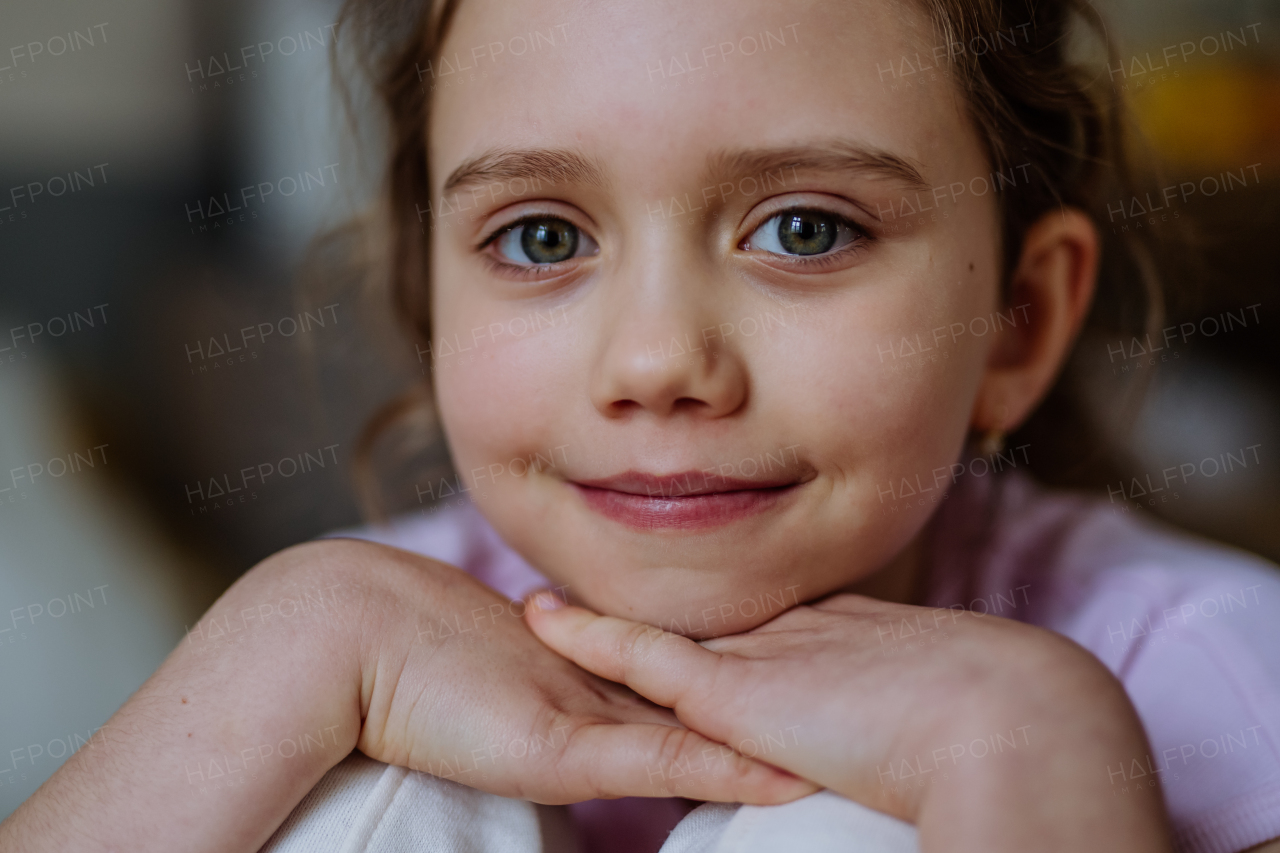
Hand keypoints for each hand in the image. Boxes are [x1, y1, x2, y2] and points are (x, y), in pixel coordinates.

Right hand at [0, 539, 811, 852]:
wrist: (350, 638)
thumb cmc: (408, 680)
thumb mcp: (500, 714)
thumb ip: (554, 737)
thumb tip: (574, 769)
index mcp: (601, 689)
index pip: (696, 701)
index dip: (759, 700)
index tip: (822, 701)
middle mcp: (610, 696)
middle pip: (719, 710)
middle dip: (788, 716)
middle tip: (866, 719)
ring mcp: (593, 715)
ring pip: (705, 734)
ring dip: (774, 740)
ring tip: (853, 740)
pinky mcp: (567, 745)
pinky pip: (663, 762)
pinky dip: (723, 772)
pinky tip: (783, 778)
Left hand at [526, 591, 1174, 851]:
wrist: (1012, 724)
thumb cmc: (1006, 734)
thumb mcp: (949, 721)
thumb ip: (909, 731)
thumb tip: (920, 756)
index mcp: (845, 644)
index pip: (764, 634)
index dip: (724, 631)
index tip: (697, 624)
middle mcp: (794, 637)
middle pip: (704, 627)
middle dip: (648, 619)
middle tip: (587, 600)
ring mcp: (761, 658)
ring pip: (660, 636)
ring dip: (600, 624)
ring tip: (545, 604)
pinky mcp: (733, 691)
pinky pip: (641, 656)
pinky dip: (591, 636)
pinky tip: (544, 617)